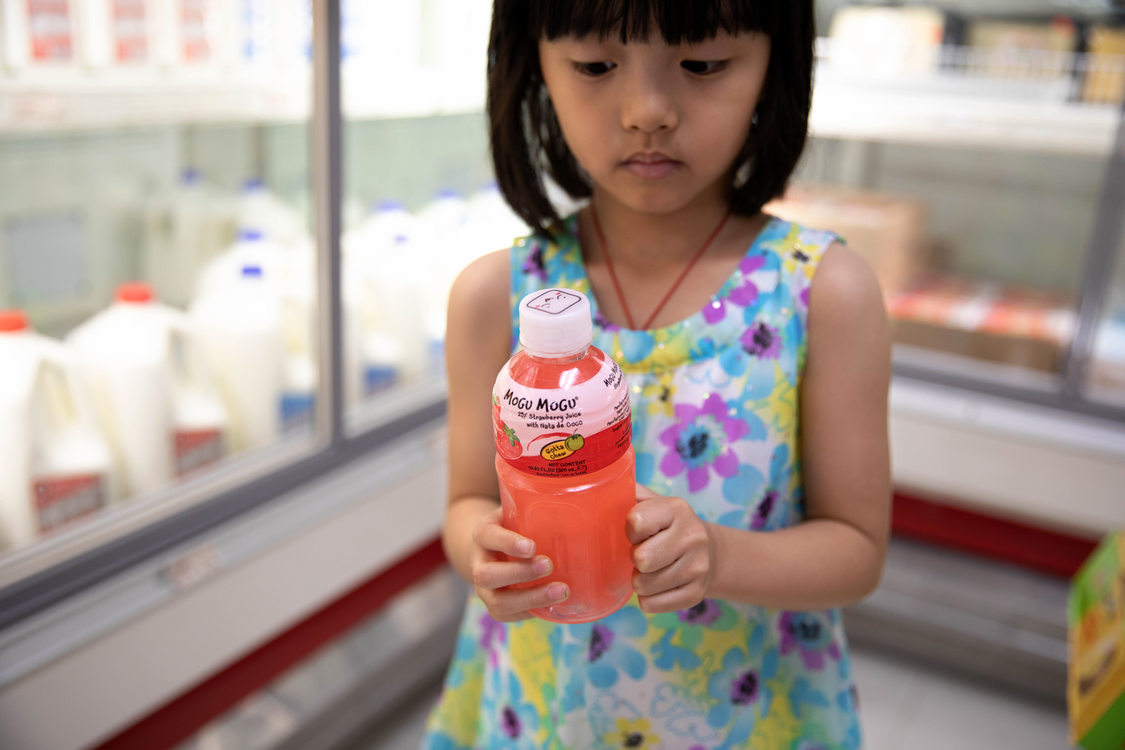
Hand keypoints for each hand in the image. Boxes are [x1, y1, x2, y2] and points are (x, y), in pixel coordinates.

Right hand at [470, 507, 569, 621]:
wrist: (492, 548)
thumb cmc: (515, 526)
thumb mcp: (518, 511)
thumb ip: (536, 506)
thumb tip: (583, 497)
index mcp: (483, 534)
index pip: (487, 537)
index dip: (507, 543)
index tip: (532, 546)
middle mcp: (478, 563)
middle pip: (487, 575)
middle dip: (519, 573)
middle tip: (549, 565)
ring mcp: (484, 589)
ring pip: (498, 602)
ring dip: (531, 598)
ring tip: (562, 590)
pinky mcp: (495, 606)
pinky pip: (508, 616)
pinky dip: (532, 612)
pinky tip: (555, 606)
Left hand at [626, 485, 715, 613]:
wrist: (710, 553)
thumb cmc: (668, 527)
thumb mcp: (654, 503)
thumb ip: (630, 493)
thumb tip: (599, 487)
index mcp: (676, 509)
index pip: (636, 522)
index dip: (630, 531)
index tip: (636, 533)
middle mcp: (692, 536)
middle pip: (642, 559)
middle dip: (635, 559)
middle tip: (642, 554)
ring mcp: (698, 567)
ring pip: (644, 586)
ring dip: (639, 580)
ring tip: (650, 570)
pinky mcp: (696, 594)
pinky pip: (652, 605)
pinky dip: (648, 599)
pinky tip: (657, 586)